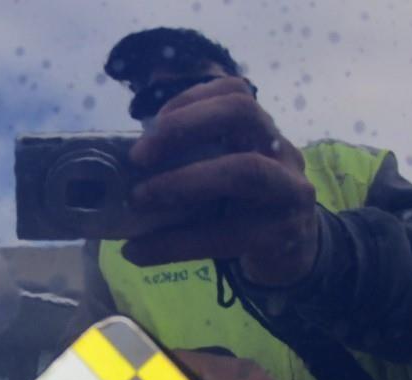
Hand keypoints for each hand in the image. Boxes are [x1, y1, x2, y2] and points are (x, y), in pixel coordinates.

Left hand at [126, 77, 318, 286]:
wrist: (293, 256)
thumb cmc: (243, 211)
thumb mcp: (220, 179)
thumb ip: (188, 166)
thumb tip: (118, 169)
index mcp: (259, 133)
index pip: (234, 92)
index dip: (188, 100)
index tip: (148, 124)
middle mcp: (280, 151)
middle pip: (242, 112)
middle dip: (184, 126)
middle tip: (137, 157)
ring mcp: (288, 190)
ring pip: (244, 171)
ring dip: (182, 181)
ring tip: (138, 198)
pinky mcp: (281, 234)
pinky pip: (225, 236)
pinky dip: (174, 244)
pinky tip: (137, 252)